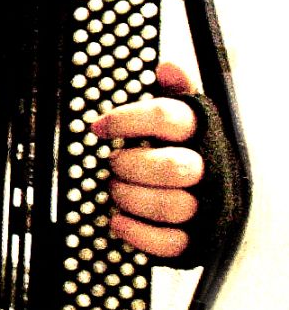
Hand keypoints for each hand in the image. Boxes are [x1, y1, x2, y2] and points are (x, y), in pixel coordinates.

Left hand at [91, 60, 202, 257]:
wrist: (213, 197)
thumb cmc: (186, 150)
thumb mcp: (183, 118)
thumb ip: (175, 92)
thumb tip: (167, 67)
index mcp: (202, 133)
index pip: (168, 117)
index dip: (127, 119)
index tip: (98, 127)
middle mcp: (208, 169)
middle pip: (174, 166)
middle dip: (133, 166)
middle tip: (112, 164)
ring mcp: (205, 206)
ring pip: (173, 206)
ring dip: (132, 198)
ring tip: (114, 190)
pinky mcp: (196, 239)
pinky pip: (171, 243)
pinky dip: (138, 233)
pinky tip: (117, 220)